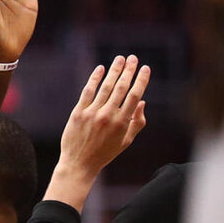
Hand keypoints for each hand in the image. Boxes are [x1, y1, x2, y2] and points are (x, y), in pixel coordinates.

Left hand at [45, 56, 150, 211]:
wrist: (79, 164)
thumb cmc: (105, 153)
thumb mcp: (125, 141)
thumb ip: (137, 122)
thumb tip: (142, 102)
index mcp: (122, 123)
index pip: (134, 96)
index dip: (141, 80)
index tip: (145, 68)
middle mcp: (107, 116)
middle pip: (120, 88)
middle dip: (128, 71)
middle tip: (133, 58)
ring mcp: (92, 114)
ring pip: (105, 87)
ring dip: (113, 71)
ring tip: (120, 59)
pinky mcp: (78, 113)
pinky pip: (87, 92)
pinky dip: (94, 79)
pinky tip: (100, 69)